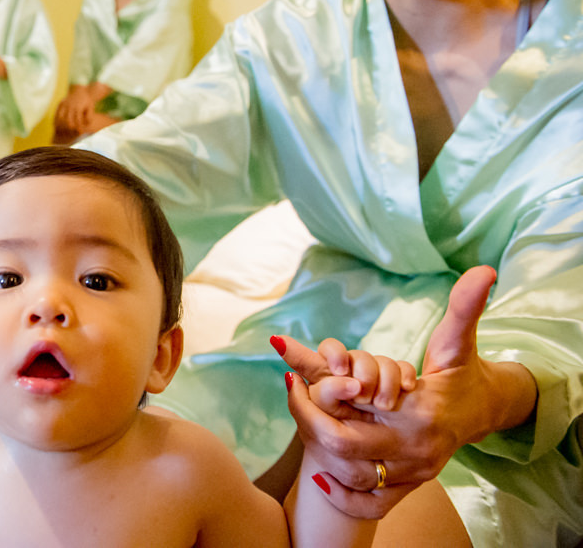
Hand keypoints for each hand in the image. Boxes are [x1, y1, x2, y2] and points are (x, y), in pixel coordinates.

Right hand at [55, 85, 96, 134]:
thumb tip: (86, 125)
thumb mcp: (91, 107)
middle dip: (70, 128)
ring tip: (65, 131)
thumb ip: (89, 116)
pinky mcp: (60, 104)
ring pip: (60, 118)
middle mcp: (70, 106)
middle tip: (73, 133)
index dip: (79, 128)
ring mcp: (64, 104)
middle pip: (68, 121)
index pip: (78, 121)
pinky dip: (57, 120)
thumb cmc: (87, 101)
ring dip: (62, 125)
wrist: (80, 90)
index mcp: (78, 107)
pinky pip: (56, 114)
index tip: (80, 132)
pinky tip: (58, 125)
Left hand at [280, 266, 503, 518]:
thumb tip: (483, 270)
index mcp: (421, 414)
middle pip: (340, 446)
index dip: (314, 394)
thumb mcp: (456, 340)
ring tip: (304, 416)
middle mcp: (414, 450)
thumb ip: (463, 307)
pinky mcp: (407, 488)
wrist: (484, 412)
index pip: (350, 411)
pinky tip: (320, 473)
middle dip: (308, 419)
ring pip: (348, 475)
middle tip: (293, 390)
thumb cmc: (461, 372)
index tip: (292, 374)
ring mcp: (411, 474)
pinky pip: (369, 505)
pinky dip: (342, 496)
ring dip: (318, 448)